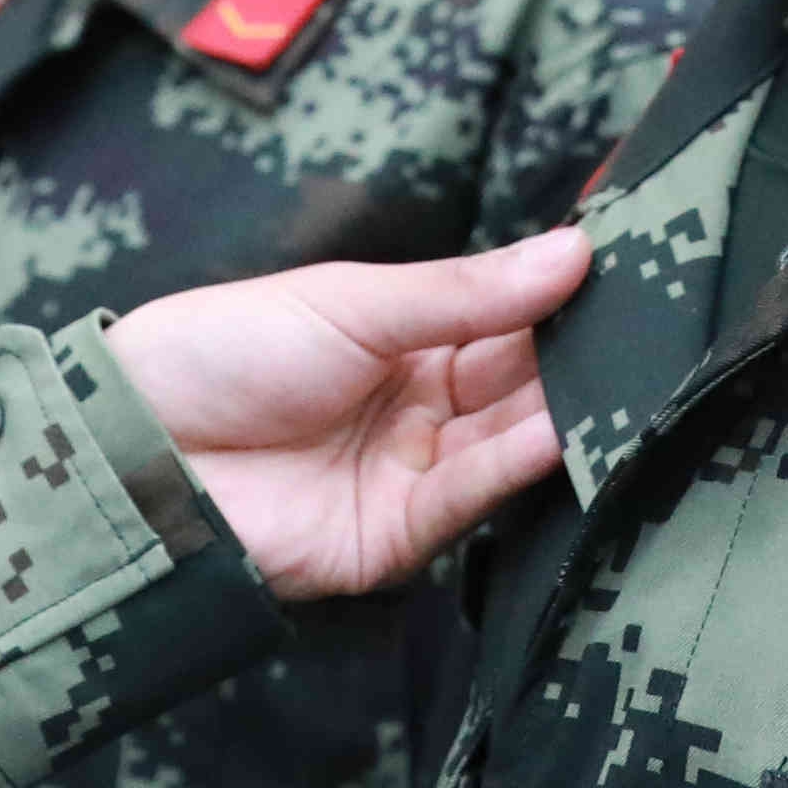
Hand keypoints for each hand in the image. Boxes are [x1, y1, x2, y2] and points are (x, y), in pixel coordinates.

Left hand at [102, 227, 587, 598]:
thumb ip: (468, 291)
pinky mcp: (398, 539)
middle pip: (521, 384)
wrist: (135, 447)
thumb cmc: (225, 350)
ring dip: (565, 414)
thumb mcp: (353, 302)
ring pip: (511, 442)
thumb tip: (575, 248)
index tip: (635, 271)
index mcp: (406, 338)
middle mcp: (421, 408)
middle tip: (651, 333)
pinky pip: (472, 500)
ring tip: (625, 380)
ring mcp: (412, 474)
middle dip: (580, 360)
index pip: (507, 318)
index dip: (564, 298)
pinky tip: (560, 433)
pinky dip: (519, 466)